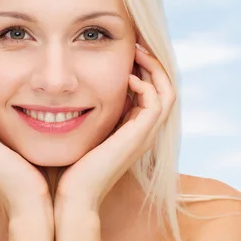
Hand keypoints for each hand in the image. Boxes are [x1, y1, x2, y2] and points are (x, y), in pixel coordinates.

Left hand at [54, 43, 175, 213]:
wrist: (74, 196)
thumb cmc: (73, 166)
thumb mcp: (84, 130)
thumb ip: (90, 111)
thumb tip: (76, 88)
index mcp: (134, 128)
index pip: (152, 90)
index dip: (145, 68)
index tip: (128, 49)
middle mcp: (144, 131)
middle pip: (165, 88)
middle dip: (153, 63)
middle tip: (136, 44)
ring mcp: (145, 135)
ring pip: (167, 92)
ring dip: (154, 69)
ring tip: (136, 52)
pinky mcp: (139, 137)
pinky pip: (156, 103)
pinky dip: (146, 85)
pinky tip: (126, 77)